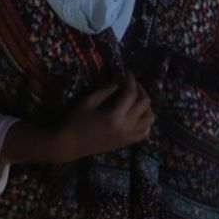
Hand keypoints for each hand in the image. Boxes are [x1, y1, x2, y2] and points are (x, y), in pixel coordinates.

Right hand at [0, 75, 154, 165]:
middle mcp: (125, 127)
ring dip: (146, 106)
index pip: (131, 94)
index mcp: (115, 116)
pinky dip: (146, 122)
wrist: (70, 145)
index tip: (129, 73)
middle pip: (144, 104)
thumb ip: (105, 91)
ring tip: (137, 100)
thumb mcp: (87, 102)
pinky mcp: (126, 142)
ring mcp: (127, 136)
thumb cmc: (75, 122)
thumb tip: (119, 83)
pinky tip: (138, 116)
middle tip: (131, 84)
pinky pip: (144, 133)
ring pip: (149, 119)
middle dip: (141, 90)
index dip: (131, 80)